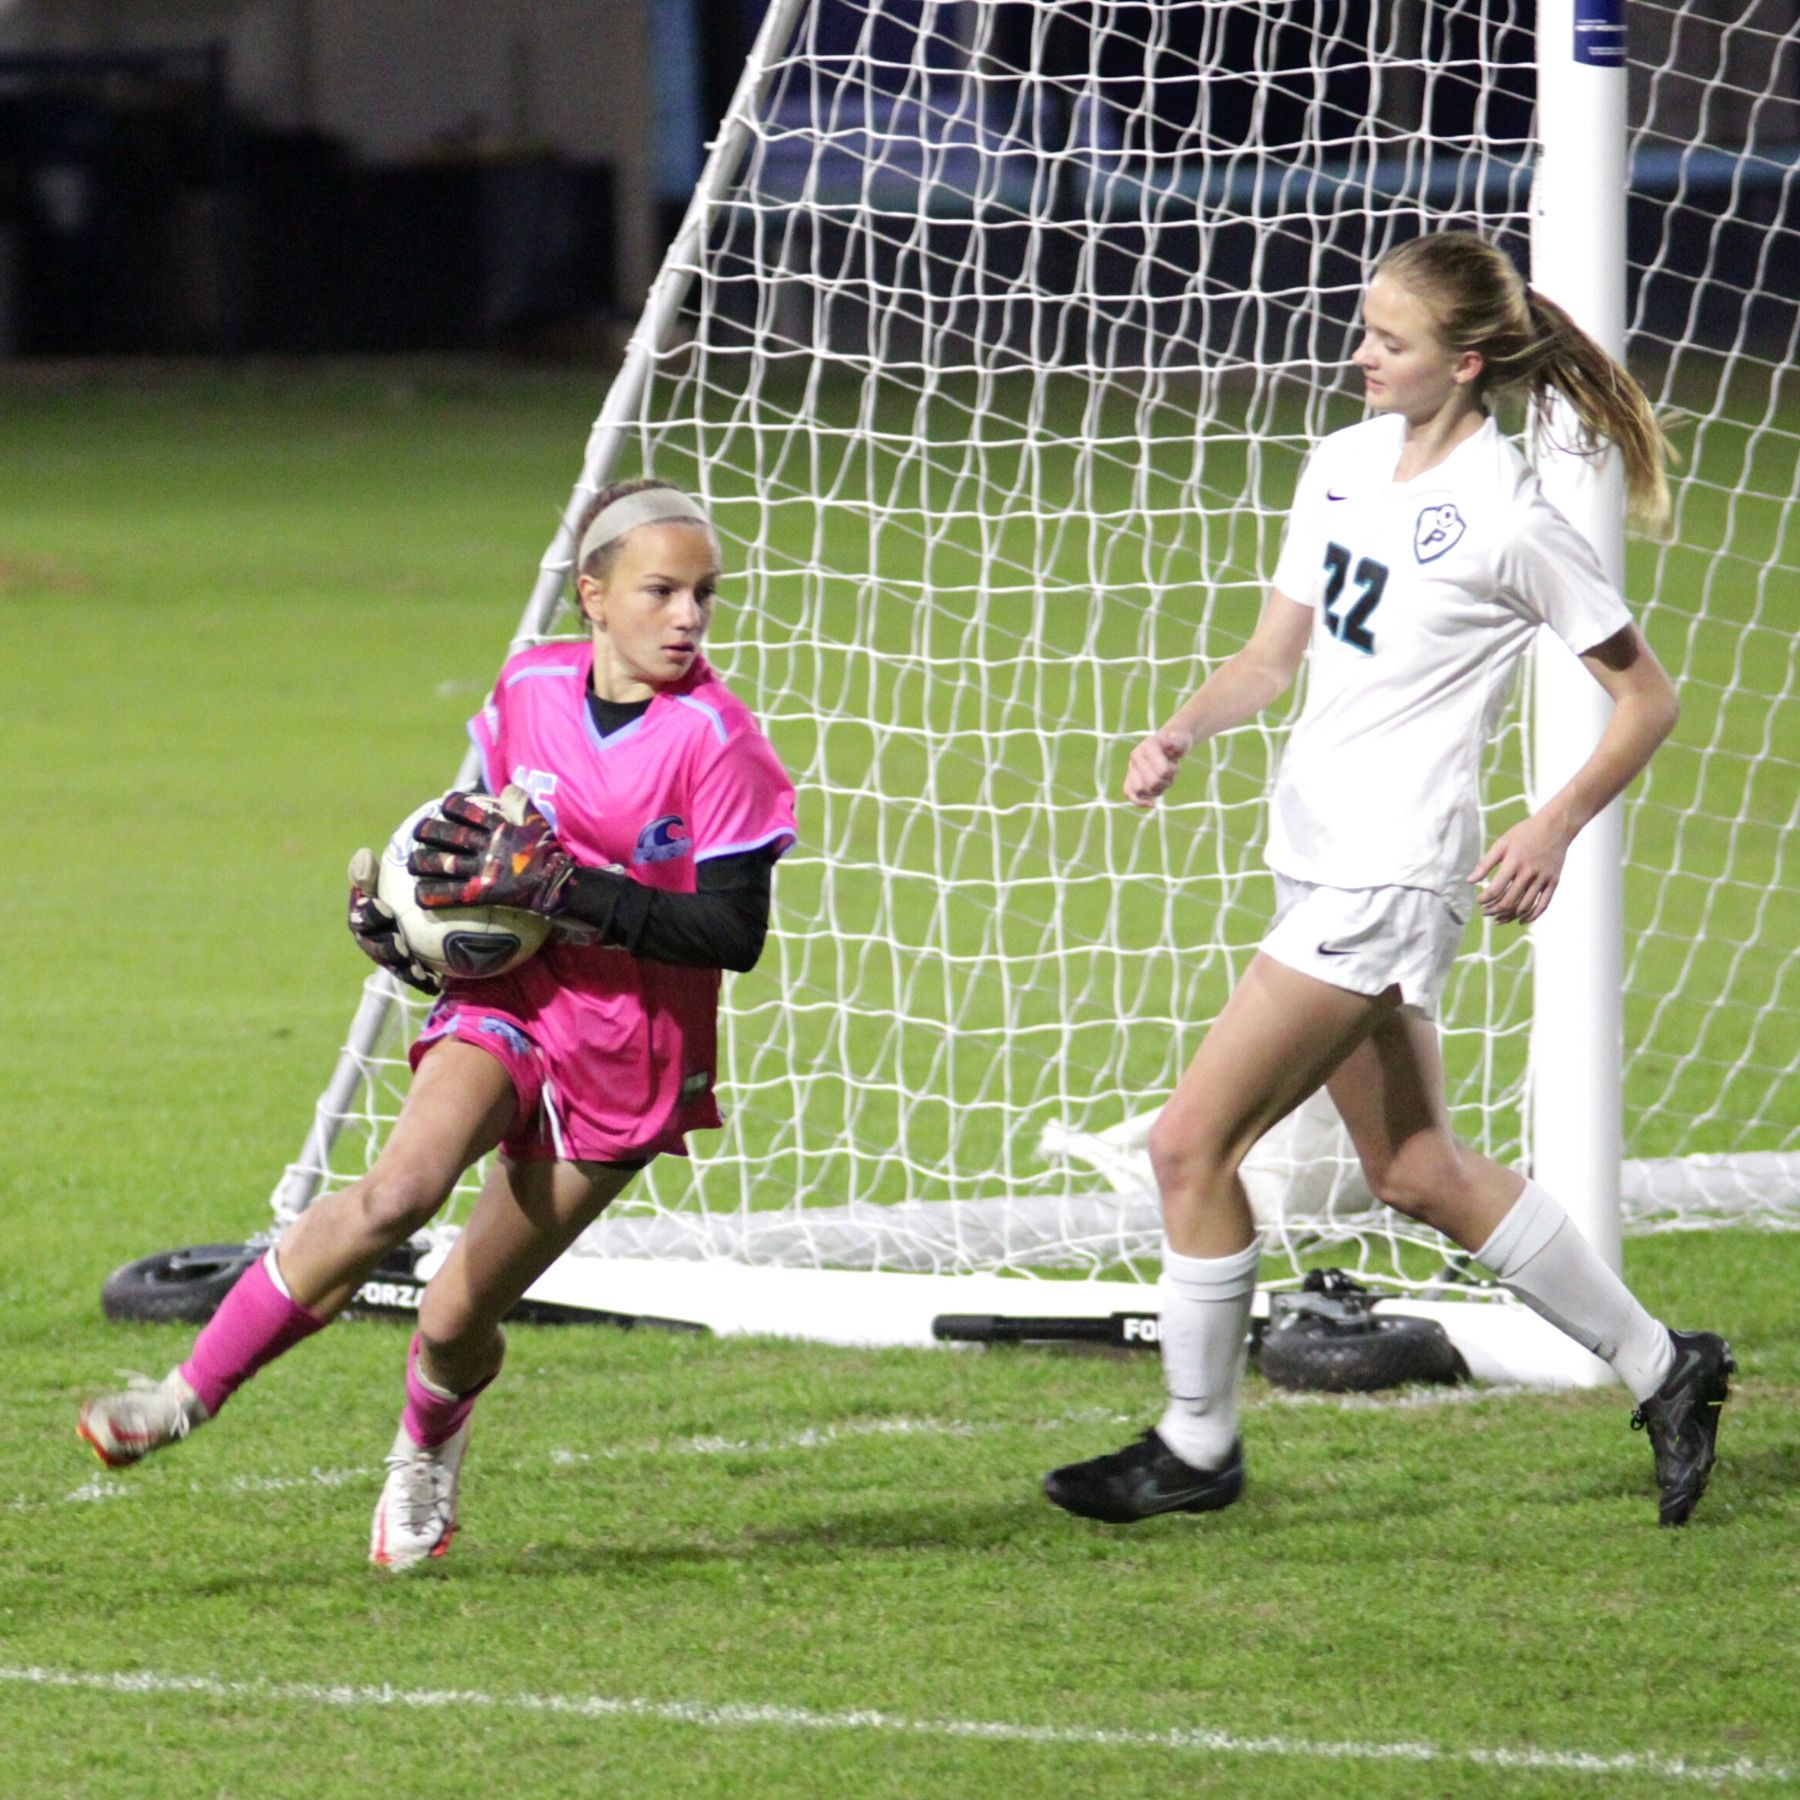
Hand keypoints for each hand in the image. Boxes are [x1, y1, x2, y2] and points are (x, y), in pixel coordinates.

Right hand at [346, 848, 440, 993]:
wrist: (423, 901)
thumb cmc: (399, 883)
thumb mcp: (386, 873)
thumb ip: (373, 868)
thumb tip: (364, 854)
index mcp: (364, 916)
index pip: (361, 917)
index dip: (369, 914)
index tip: (384, 908)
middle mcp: (373, 939)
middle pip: (376, 947)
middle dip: (385, 948)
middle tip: (399, 946)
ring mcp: (391, 956)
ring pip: (395, 965)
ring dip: (405, 970)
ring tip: (419, 972)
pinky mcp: (409, 967)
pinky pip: (415, 975)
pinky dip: (423, 981)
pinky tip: (437, 984)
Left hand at [408, 784, 575, 914]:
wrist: (558, 884)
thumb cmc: (549, 852)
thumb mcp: (538, 821)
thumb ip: (522, 803)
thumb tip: (508, 787)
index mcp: (498, 827)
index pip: (467, 809)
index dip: (451, 805)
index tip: (444, 804)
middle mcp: (486, 846)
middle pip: (448, 836)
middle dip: (428, 832)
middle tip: (417, 832)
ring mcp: (483, 870)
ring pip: (444, 864)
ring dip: (423, 863)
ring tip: (412, 864)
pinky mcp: (483, 893)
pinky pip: (452, 893)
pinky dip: (433, 894)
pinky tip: (418, 895)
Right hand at [1123, 726, 1193, 807]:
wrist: (1170, 742)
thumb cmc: (1178, 741)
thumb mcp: (1182, 739)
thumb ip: (1178, 741)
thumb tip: (1170, 744)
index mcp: (1147, 747)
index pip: (1162, 771)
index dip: (1172, 771)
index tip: (1175, 763)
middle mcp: (1135, 758)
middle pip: (1152, 783)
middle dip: (1167, 781)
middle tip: (1171, 771)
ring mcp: (1132, 768)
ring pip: (1144, 790)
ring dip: (1159, 788)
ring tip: (1165, 778)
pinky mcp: (1131, 778)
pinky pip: (1129, 793)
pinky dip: (1139, 801)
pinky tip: (1152, 805)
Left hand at [1469, 810, 1574, 925]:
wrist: (1557, 826)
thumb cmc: (1525, 833)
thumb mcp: (1502, 843)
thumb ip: (1485, 863)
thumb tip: (1470, 881)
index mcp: (1513, 862)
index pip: (1495, 889)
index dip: (1484, 899)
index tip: (1479, 900)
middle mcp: (1529, 873)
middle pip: (1509, 901)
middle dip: (1494, 910)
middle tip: (1485, 912)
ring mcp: (1543, 879)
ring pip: (1525, 906)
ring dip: (1510, 916)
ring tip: (1499, 918)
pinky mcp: (1553, 882)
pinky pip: (1543, 905)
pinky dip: (1532, 916)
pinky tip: (1521, 920)